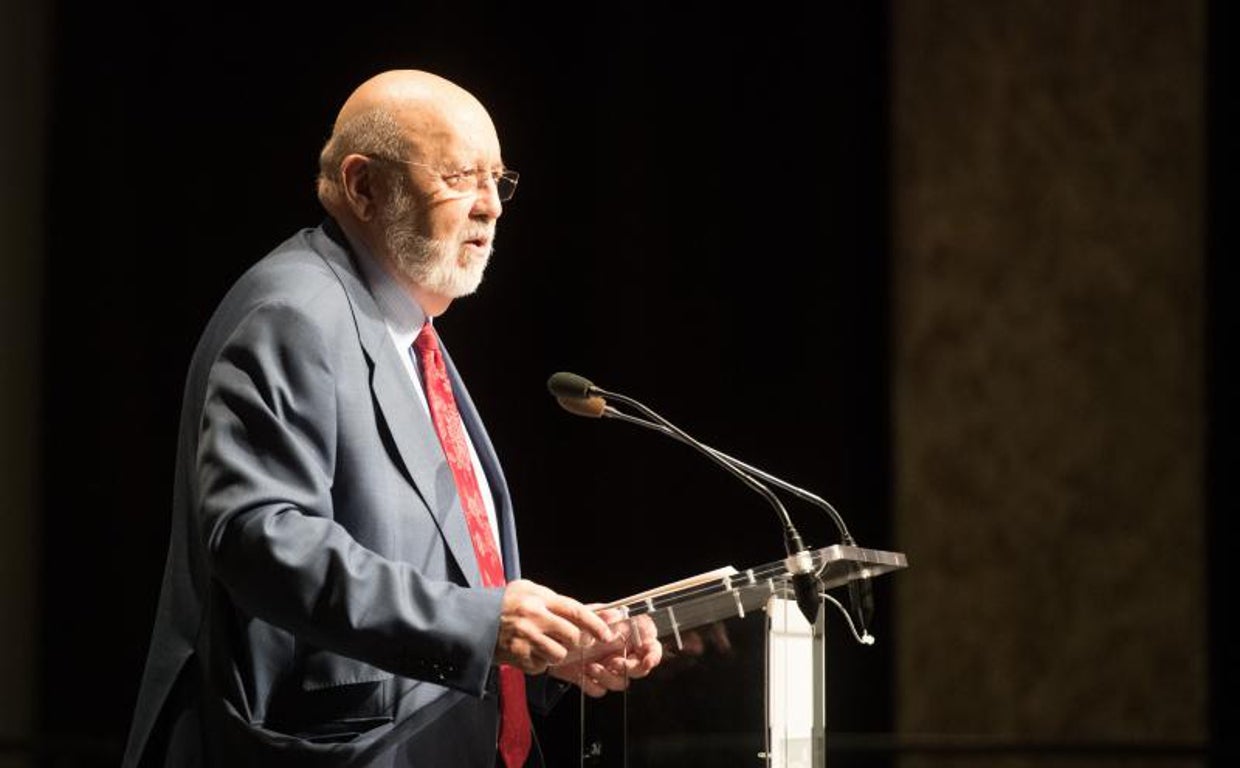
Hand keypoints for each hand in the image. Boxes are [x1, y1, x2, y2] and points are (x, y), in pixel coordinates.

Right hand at [494, 580, 615, 674]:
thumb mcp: (529, 590)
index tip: (606, 633)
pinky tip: (529, 651)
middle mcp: (534, 618)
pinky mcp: (518, 656)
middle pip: (572, 636)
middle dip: (575, 641)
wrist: (473, 620)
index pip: (576, 611)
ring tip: (543, 644)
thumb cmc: (504, 603)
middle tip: (568, 639)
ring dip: (556, 653)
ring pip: (559, 654)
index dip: (595, 624)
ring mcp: (525, 639)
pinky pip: (541, 666)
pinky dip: (538, 662)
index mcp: (539, 599)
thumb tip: (593, 609)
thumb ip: (557, 601)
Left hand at [548, 608, 662, 697]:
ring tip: (591, 666)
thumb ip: (602, 616)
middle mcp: (621, 652)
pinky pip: (600, 691)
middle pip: (641, 668)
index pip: (652, 645)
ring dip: (608, 678)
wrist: (548, 640)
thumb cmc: (570, 623)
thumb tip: (617, 614)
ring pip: (622, 683)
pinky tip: (581, 673)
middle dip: (629, 669)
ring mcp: (609, 668)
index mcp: (626, 634)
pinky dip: (591, 685)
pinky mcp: (594, 681)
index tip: (647, 659)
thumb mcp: (586, 614)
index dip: (654, 653)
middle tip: (614, 663)